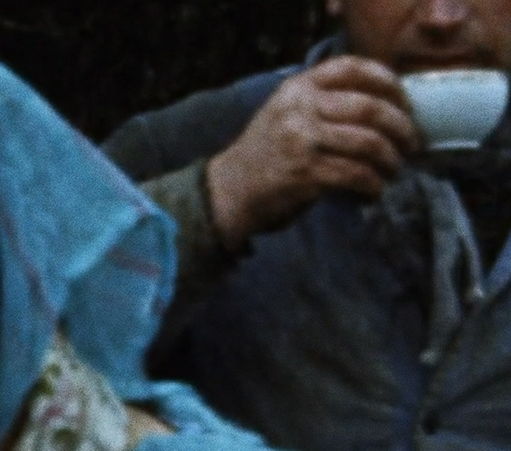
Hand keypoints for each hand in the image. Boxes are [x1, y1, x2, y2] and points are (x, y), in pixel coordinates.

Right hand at [206, 55, 418, 249]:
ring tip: (393, 170)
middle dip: (401, 127)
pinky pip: (357, 175)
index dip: (387, 81)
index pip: (352, 68)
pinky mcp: (306, 174)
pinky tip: (374, 191)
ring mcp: (302, 141)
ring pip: (369, 143)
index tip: (403, 101)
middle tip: (410, 142)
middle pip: (370, 108)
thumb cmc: (266, 153)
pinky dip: (373, 186)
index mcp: (297, 88)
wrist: (229, 190)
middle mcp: (300, 108)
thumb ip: (322, 100)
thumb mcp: (286, 112)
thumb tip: (386, 106)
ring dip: (391, 160)